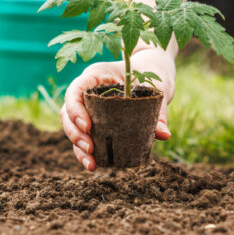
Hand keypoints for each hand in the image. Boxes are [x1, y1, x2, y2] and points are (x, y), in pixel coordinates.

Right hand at [61, 49, 175, 169]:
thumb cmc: (152, 72)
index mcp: (97, 75)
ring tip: (91, 164)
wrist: (153, 69)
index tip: (88, 126)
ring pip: (72, 126)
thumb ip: (158, 110)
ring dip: (77, 146)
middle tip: (90, 149)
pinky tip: (94, 165)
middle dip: (75, 133)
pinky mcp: (96, 119)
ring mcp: (89, 105)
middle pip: (69, 112)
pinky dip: (86, 151)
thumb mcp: (157, 87)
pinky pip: (85, 135)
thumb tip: (164, 135)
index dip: (76, 109)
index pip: (76, 90)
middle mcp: (88, 90)